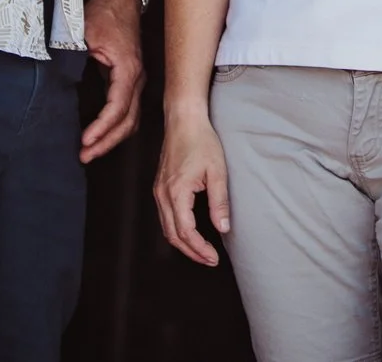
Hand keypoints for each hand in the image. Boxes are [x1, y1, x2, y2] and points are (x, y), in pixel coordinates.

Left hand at [80, 0, 144, 162]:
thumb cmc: (104, 13)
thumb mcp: (84, 31)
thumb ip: (72, 55)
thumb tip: (53, 77)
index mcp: (128, 69)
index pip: (118, 108)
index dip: (102, 128)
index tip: (85, 141)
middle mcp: (137, 78)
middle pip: (128, 121)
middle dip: (106, 142)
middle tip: (84, 156)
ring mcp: (137, 80)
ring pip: (131, 120)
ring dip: (112, 138)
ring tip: (90, 152)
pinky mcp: (130, 79)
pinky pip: (128, 111)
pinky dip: (116, 127)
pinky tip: (99, 135)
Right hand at [152, 111, 230, 266]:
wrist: (184, 120)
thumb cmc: (201, 141)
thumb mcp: (217, 172)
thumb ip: (219, 202)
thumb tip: (223, 228)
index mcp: (177, 192)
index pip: (186, 232)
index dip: (200, 249)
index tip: (214, 258)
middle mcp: (163, 194)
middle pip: (172, 235)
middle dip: (191, 252)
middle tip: (209, 260)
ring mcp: (158, 191)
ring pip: (166, 228)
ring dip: (183, 243)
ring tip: (202, 251)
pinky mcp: (160, 187)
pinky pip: (165, 216)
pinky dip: (176, 230)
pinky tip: (190, 232)